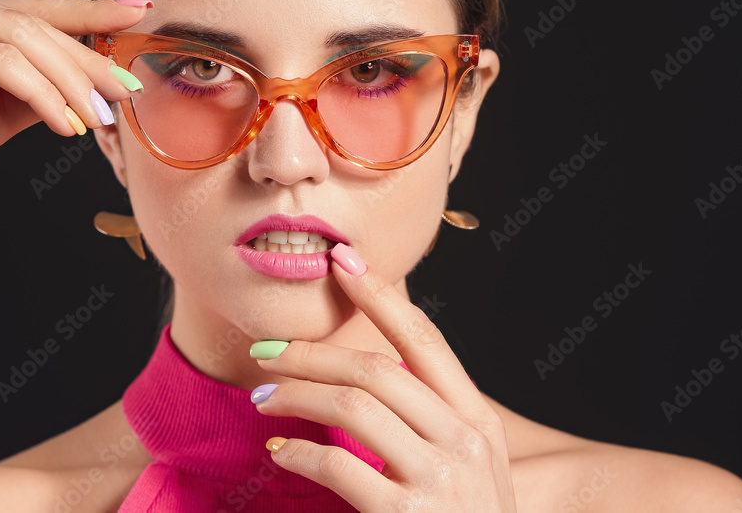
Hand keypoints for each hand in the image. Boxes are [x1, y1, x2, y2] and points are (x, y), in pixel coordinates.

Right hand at [0, 0, 147, 232]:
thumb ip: (28, 94)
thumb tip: (84, 89)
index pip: (29, 9)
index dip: (87, 14)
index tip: (135, 17)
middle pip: (33, 21)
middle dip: (89, 57)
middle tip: (129, 89)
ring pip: (25, 38)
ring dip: (72, 81)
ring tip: (101, 117)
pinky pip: (4, 62)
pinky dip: (44, 94)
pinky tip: (65, 123)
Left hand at [250, 243, 516, 511]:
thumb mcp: (468, 471)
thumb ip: (432, 422)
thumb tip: (371, 374)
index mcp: (479, 422)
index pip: (425, 341)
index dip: (381, 295)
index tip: (344, 261)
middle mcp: (465, 441)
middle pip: (376, 367)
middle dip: (312, 349)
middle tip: (266, 348)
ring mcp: (440, 480)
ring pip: (354, 404)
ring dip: (297, 392)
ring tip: (262, 395)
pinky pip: (338, 465)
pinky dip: (299, 451)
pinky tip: (279, 451)